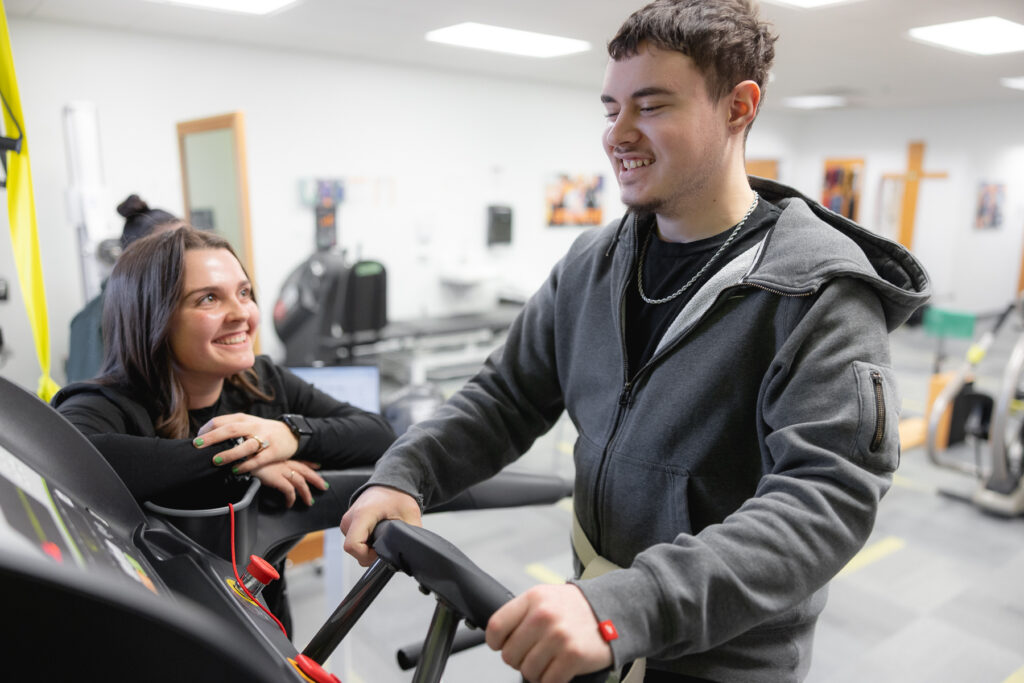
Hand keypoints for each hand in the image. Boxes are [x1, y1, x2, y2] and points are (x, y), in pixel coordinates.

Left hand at [193, 413, 298, 472]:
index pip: (221, 420)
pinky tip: (235, 470)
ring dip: (229, 453)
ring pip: (245, 446)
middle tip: (197, 445)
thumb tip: (206, 436)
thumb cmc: (263, 431)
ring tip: (216, 460)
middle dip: (212, 438)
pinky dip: (246, 466)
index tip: (197, 439)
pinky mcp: (273, 452)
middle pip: (231, 429)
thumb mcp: (248, 423)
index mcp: (244, 419)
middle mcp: (253, 427)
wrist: (292, 434)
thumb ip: (231, 427)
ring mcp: (264, 439)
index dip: (207, 429)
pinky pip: (258, 460)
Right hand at [250, 459, 326, 506]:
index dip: (309, 463)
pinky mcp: (277, 478)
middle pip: (305, 471)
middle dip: (315, 478)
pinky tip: (289, 504)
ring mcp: (281, 469)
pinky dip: (291, 498)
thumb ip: (266, 462)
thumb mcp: (259, 456)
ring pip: (300, 482)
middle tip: (323, 486)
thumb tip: (267, 469)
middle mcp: (284, 462)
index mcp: (281, 456)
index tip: (317, 466)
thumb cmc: (246, 456)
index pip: (299, 460)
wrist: (240, 456)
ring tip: (309, 502)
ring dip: (306, 493)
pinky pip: (289, 491)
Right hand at [340, 485, 421, 565]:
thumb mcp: (410, 515)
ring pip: (353, 547)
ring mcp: (347, 522)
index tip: (380, 553)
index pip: (353, 546)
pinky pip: (354, 541)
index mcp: (362, 514)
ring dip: (367, 548)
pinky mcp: (348, 524)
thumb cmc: (397, 495)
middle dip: (370, 554)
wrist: (389, 484)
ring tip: (381, 536)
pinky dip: (365, 543)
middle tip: (385, 544)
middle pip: (353, 550)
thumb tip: (412, 550)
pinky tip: (376, 535)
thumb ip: (411, 534)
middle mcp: (350, 518)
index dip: (367, 556)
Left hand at [486, 584, 612, 682]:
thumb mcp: (546, 597)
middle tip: (534, 654)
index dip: (496, 642)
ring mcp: (559, 636)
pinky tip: (560, 669)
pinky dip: (551, 680)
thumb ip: (522, 613)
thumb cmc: (576, 607)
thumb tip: (497, 637)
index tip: (502, 646)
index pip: (495, 627)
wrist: (614, 610)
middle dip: (519, 660)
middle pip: (509, 654)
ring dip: (537, 672)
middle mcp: (543, 616)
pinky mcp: (573, 656)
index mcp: (533, 599)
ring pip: (527, 671)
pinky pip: (548, 681)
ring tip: (549, 660)